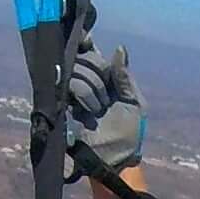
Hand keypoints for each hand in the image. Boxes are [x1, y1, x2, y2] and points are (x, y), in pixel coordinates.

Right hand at [64, 41, 144, 177]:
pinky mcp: (64, 106)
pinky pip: (68, 87)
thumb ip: (125, 77)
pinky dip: (82, 95)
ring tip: (99, 110)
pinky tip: (88, 111)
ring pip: (76, 72)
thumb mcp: (135, 103)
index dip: (86, 42)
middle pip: (84, 58)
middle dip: (97, 73)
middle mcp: (88, 82)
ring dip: (92, 90)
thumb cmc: (129, 133)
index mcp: (106, 78)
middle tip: (106, 99)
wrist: (114, 160)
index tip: (86, 38)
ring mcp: (74, 94)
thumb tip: (119, 48)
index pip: (91, 52)